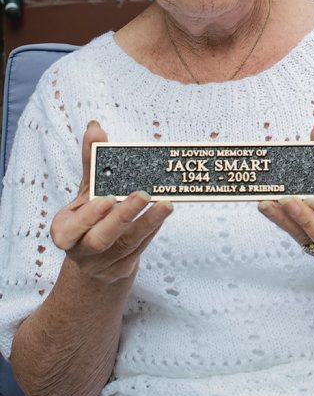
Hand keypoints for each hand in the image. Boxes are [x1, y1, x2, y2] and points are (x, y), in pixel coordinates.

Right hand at [50, 121, 172, 282]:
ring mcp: (104, 263)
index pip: (71, 228)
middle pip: (101, 238)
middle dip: (122, 217)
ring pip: (127, 243)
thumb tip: (95, 128)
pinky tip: (163, 212)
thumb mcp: (86, 191)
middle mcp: (82, 250)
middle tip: (143, 194)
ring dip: (148, 222)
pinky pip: (141, 246)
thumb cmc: (90, 217)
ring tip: (165, 203)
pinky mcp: (124, 267)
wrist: (96, 261)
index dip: (88, 216)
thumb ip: (91, 161)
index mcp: (65, 231)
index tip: (105, 200)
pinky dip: (152, 228)